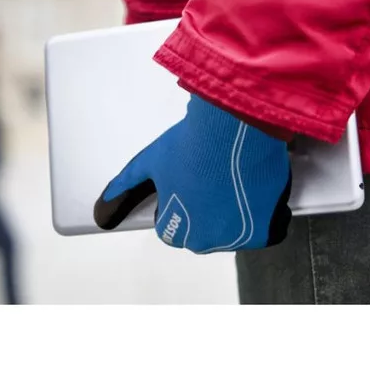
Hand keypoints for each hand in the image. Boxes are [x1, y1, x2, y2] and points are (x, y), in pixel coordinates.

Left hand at [94, 95, 291, 253]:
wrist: (233, 128)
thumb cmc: (190, 145)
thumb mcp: (149, 163)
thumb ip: (125, 187)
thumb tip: (100, 212)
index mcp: (177, 230)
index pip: (173, 229)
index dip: (178, 204)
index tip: (188, 185)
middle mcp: (208, 241)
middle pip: (204, 232)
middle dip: (206, 211)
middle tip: (211, 179)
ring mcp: (240, 236)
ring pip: (235, 230)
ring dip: (234, 212)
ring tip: (231, 180)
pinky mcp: (269, 228)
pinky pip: (266, 229)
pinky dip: (262, 215)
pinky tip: (253, 190)